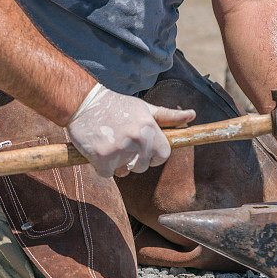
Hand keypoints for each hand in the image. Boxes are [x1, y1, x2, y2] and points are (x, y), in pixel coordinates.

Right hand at [67, 83, 195, 177]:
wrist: (84, 103)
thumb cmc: (117, 106)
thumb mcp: (145, 108)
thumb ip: (169, 116)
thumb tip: (192, 115)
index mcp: (150, 129)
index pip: (163, 156)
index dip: (154, 156)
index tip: (144, 150)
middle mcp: (137, 140)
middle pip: (143, 167)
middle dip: (134, 161)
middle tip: (121, 144)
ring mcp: (119, 150)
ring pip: (125, 172)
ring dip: (118, 164)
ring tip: (110, 144)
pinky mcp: (101, 158)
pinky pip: (108, 174)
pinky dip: (102, 166)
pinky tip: (98, 149)